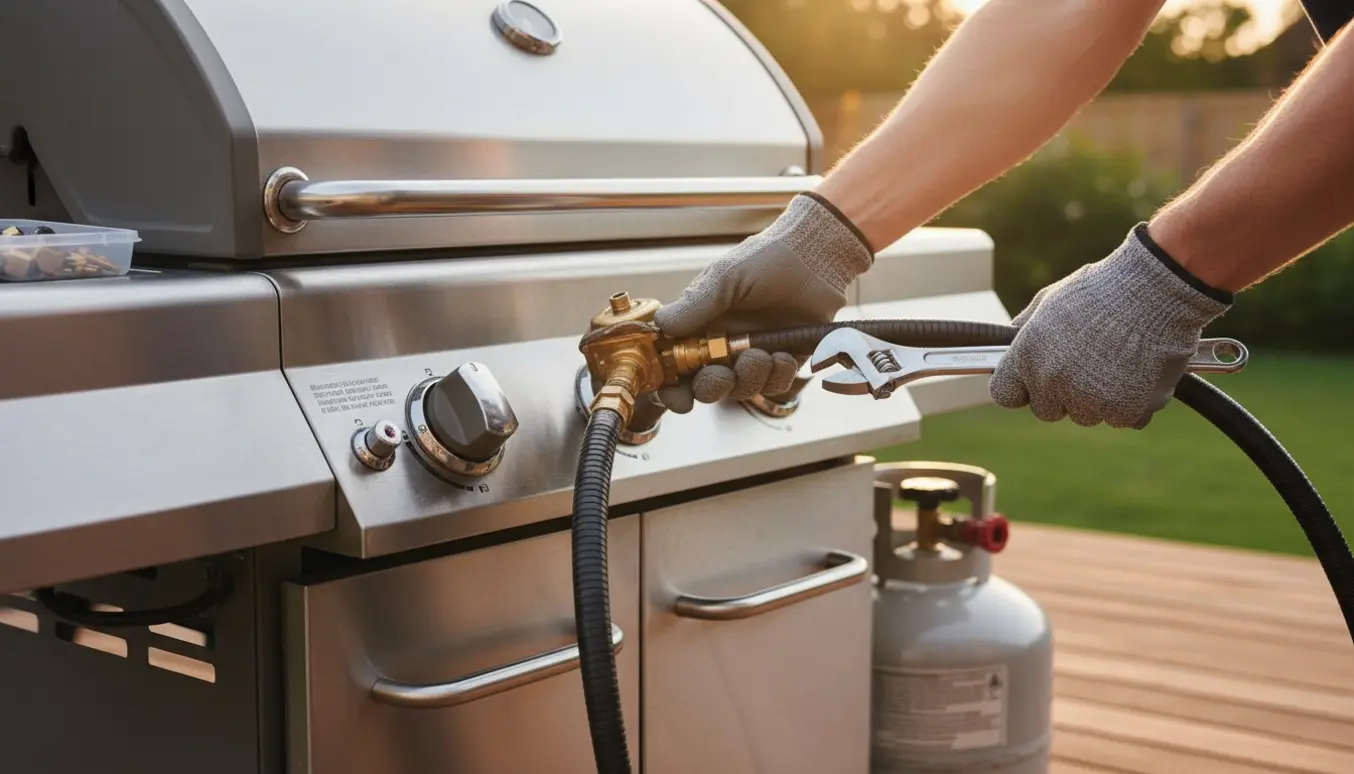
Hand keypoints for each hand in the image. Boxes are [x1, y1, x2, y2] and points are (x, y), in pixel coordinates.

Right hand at [653, 193, 873, 412]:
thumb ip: (694, 305)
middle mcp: (723, 345)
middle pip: (707, 387)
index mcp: (701, 325)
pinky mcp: (783, 360)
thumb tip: (660, 326)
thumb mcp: (725, 278)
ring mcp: (753, 355)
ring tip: (763, 354)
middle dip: (713, 387)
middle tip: (724, 373)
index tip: (678, 397)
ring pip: (742, 389)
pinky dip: (778, 375)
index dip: (673, 387)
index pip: (677, 364)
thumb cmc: (766, 259)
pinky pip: (775, 385)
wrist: (815, 258)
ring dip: (750, 378)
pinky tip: (784, 355)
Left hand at [990, 224, 1232, 428]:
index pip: (1005, 395)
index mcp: (1028, 357)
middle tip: (1088, 364)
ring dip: (1100, 397)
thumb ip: (1025, 329)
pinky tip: (1141, 371)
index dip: (1021, 389)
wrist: (1156, 289)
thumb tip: (1010, 342)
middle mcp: (1053, 383)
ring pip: (1088, 415)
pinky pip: (1124, 418)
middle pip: (1047, 410)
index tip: (1035, 382)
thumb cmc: (1104, 289)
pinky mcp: (1126, 411)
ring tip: (1119, 359)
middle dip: (1063, 394)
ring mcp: (1090, 401)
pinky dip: (1135, 402)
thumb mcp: (1050, 300)